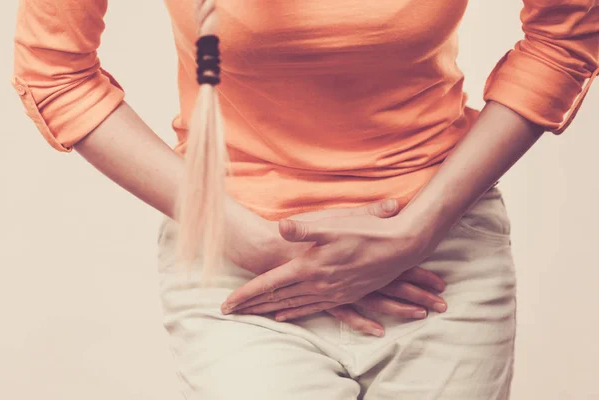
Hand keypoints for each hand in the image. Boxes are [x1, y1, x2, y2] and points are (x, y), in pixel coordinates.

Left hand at [222, 213, 436, 324]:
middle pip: (277, 298)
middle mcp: (318, 284)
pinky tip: (287, 316)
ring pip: (293, 305)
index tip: (226, 304)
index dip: (246, 294)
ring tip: (251, 314)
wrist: (401, 246)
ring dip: (269, 310)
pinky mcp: (345, 294)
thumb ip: (304, 228)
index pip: (270, 285)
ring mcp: (332, 292)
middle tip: (229, 312)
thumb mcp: (334, 225)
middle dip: (251, 305)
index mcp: (310, 267)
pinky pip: (313, 309)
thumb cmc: (366, 232)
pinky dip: (295, 313)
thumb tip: (280, 227)